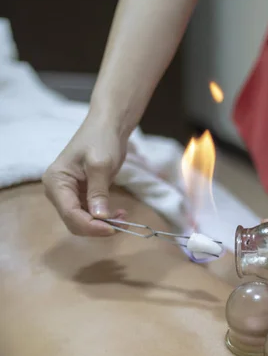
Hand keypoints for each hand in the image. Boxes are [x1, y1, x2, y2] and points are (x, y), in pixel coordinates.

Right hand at [43, 114, 127, 235]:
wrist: (107, 126)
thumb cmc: (101, 139)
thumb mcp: (101, 165)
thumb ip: (98, 192)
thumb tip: (99, 218)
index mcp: (56, 181)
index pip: (70, 213)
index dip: (91, 226)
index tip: (113, 228)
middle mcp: (57, 191)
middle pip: (74, 221)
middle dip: (97, 227)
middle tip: (122, 223)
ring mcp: (68, 195)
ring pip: (82, 221)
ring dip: (102, 225)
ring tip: (123, 217)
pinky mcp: (80, 196)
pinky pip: (89, 215)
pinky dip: (104, 218)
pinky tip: (118, 213)